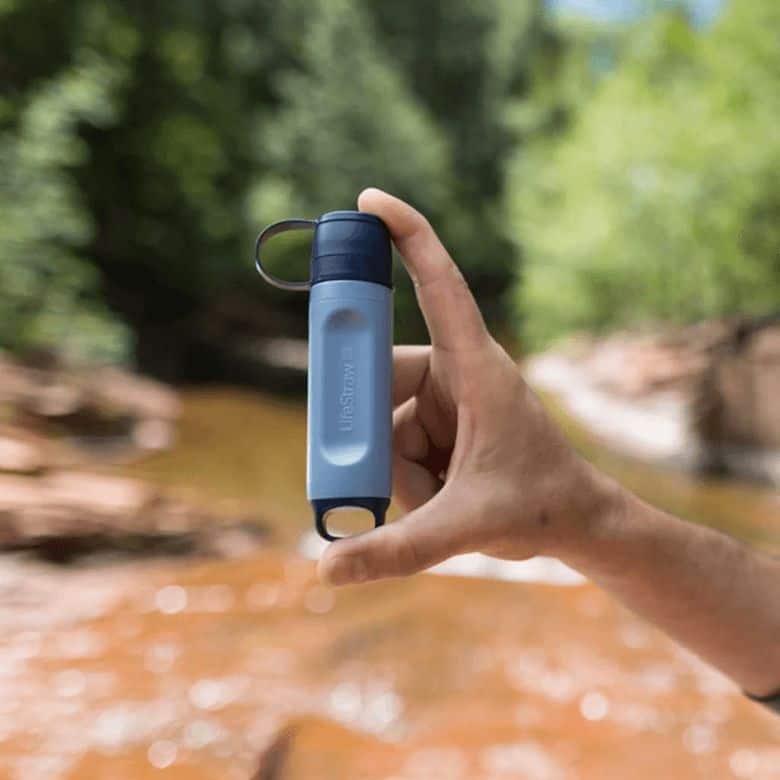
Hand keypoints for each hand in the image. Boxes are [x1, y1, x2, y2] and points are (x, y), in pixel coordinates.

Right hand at [318, 189, 619, 585]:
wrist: (578, 523)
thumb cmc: (540, 506)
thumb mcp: (465, 527)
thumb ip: (397, 549)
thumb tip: (327, 568)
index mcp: (476, 367)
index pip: (440, 285)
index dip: (408, 235)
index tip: (369, 200)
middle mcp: (457, 373)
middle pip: (383, 375)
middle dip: (369, 429)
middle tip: (378, 471)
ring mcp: (447, 400)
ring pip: (386, 420)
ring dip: (393, 469)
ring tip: (433, 501)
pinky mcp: (440, 425)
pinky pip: (396, 441)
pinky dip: (402, 477)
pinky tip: (433, 500)